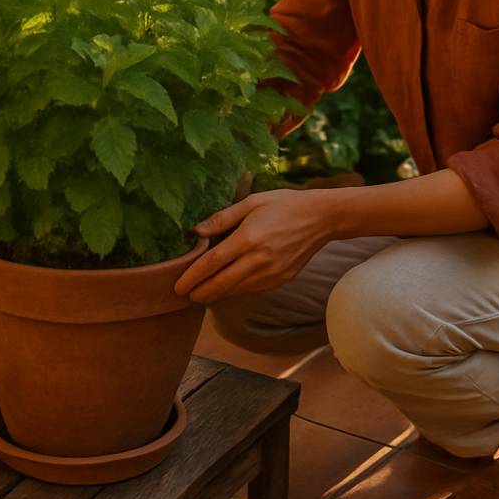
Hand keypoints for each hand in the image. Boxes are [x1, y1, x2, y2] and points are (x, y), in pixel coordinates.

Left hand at [173, 189, 331, 304]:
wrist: (321, 218)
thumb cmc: (283, 204)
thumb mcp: (251, 202)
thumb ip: (221, 218)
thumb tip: (195, 232)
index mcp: (249, 238)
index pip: (212, 263)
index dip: (192, 277)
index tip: (178, 286)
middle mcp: (260, 259)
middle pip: (221, 284)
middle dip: (200, 293)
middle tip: (184, 295)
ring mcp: (272, 273)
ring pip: (236, 291)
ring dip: (216, 294)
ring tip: (200, 292)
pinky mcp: (281, 280)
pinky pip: (251, 290)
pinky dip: (235, 290)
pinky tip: (226, 287)